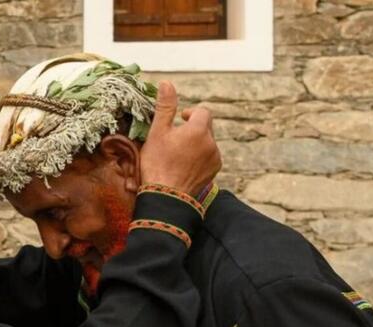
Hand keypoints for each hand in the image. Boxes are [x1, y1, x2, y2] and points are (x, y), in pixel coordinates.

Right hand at [140, 81, 221, 196]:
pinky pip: (209, 158)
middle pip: (206, 127)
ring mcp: (215, 158)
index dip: (190, 114)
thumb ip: (165, 107)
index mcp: (199, 129)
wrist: (166, 197)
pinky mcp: (214, 172)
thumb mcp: (157, 133)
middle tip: (175, 139)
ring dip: (196, 144)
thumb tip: (166, 83)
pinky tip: (184, 166)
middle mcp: (211, 142)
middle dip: (193, 129)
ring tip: (178, 155)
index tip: (179, 120)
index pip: (202, 111)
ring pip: (207, 143)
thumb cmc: (158, 164)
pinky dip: (199, 158)